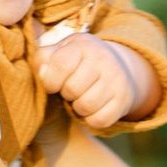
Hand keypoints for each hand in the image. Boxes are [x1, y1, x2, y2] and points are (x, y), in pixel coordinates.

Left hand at [39, 30, 153, 130]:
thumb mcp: (61, 51)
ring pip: (86, 107)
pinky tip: (92, 109)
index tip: (53, 84)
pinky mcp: (123, 100)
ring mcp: (116, 80)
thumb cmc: (80, 61)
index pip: (60, 65)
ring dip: (78, 108)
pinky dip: (91, 119)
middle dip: (66, 94)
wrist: (118, 67)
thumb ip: (44, 59)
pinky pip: (99, 120)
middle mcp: (103, 59)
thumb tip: (42, 74)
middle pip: (72, 89)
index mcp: (83, 45)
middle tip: (71, 90)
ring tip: (81, 98)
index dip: (51, 80)